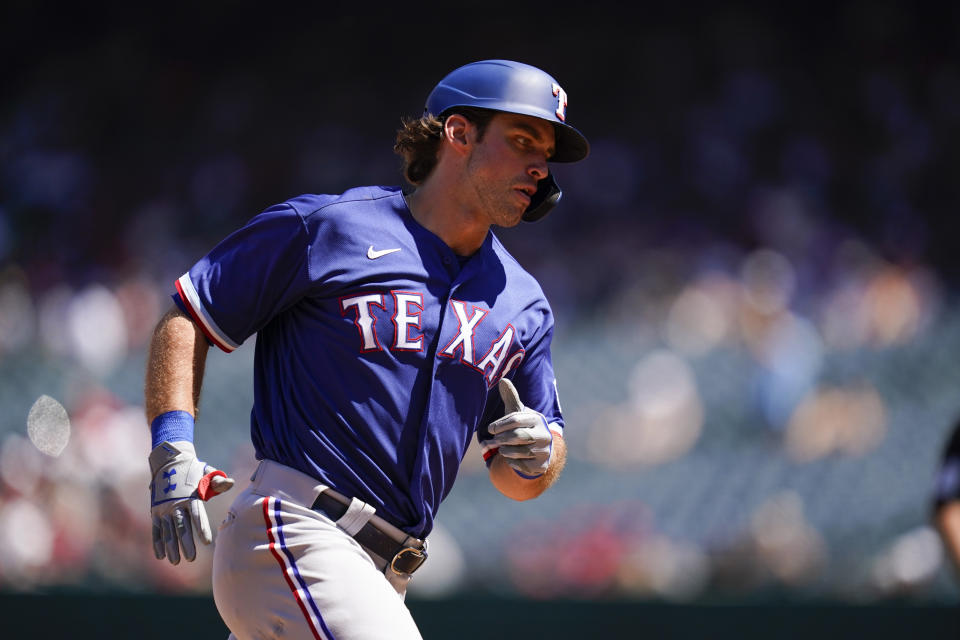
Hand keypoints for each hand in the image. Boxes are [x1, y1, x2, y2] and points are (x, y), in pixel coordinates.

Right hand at [149, 440, 233, 564]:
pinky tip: (160, 556)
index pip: (197, 515)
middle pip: (181, 527)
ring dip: (171, 547)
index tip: (207, 542)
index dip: (202, 528)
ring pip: (167, 531)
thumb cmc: (193, 470)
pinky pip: (156, 530)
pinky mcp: (156, 512)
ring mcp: (164, 509)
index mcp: (190, 496)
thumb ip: (217, 481)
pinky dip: (157, 543)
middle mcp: (175, 504)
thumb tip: (231, 483)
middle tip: (191, 558)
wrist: (169, 461)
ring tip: (176, 561)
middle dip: (186, 543)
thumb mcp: (206, 473)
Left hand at [487, 378, 553, 477]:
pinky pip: (522, 465)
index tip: (490, 429)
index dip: (500, 424)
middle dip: (501, 439)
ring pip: (518, 452)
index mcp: (537, 419)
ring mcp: (544, 451)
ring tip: (501, 448)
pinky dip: (512, 462)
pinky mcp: (541, 465)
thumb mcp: (518, 413)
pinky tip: (510, 457)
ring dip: (505, 451)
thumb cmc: (524, 427)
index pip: (515, 419)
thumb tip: (503, 380)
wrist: (540, 449)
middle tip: (493, 441)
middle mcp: (544, 434)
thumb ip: (511, 398)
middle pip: (517, 436)